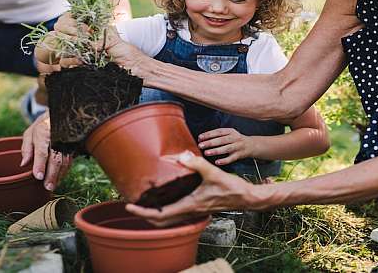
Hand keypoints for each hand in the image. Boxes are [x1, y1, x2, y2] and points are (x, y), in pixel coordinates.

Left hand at [20, 111, 72, 190]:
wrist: (60, 115)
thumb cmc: (42, 126)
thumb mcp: (30, 133)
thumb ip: (26, 148)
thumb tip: (23, 164)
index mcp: (43, 132)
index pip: (42, 151)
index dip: (40, 165)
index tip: (38, 176)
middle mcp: (57, 137)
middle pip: (56, 158)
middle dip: (52, 174)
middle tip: (48, 187)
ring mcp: (66, 141)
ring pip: (65, 160)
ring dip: (59, 175)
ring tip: (53, 185)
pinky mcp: (73, 145)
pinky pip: (70, 159)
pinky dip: (65, 171)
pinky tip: (59, 178)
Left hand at [125, 151, 258, 226]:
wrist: (246, 197)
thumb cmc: (232, 188)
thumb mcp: (214, 172)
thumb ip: (197, 163)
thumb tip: (181, 155)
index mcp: (190, 206)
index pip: (161, 215)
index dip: (143, 213)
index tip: (130, 207)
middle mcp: (190, 211)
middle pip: (161, 222)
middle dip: (145, 216)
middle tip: (132, 206)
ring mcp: (194, 211)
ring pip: (169, 220)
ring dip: (154, 214)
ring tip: (144, 203)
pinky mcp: (198, 208)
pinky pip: (176, 214)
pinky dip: (166, 211)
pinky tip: (164, 200)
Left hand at [198, 128, 254, 164]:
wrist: (252, 145)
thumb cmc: (235, 140)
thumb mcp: (229, 134)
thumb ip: (218, 135)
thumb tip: (201, 139)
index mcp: (230, 131)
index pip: (218, 132)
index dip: (209, 134)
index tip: (200, 138)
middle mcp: (235, 138)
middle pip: (222, 140)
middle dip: (210, 142)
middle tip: (200, 145)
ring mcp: (238, 146)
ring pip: (226, 149)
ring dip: (216, 151)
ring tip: (206, 153)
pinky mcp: (240, 155)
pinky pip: (232, 158)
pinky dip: (224, 160)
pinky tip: (217, 162)